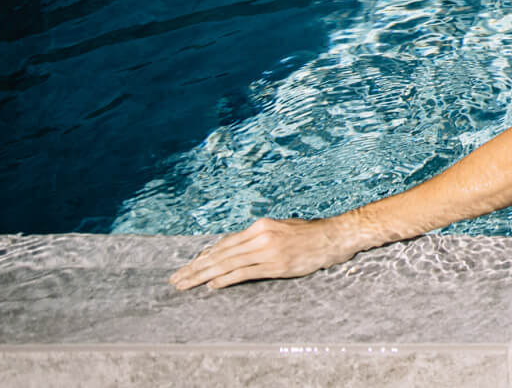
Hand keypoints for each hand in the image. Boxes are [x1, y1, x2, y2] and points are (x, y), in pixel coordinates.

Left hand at [169, 216, 360, 290]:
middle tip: (176, 278)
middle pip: (220, 254)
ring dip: (202, 275)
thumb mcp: (281, 229)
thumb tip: (238, 248)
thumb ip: (259, 238)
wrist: (334, 237)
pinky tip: (211, 286)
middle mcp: (260, 236)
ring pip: (226, 264)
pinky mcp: (275, 265)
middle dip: (195, 267)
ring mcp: (267, 250)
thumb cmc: (310, 234)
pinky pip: (244, 273)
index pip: (225, 243)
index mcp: (260, 226)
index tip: (189, 266)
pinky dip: (225, 279)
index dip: (204, 256)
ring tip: (185, 284)